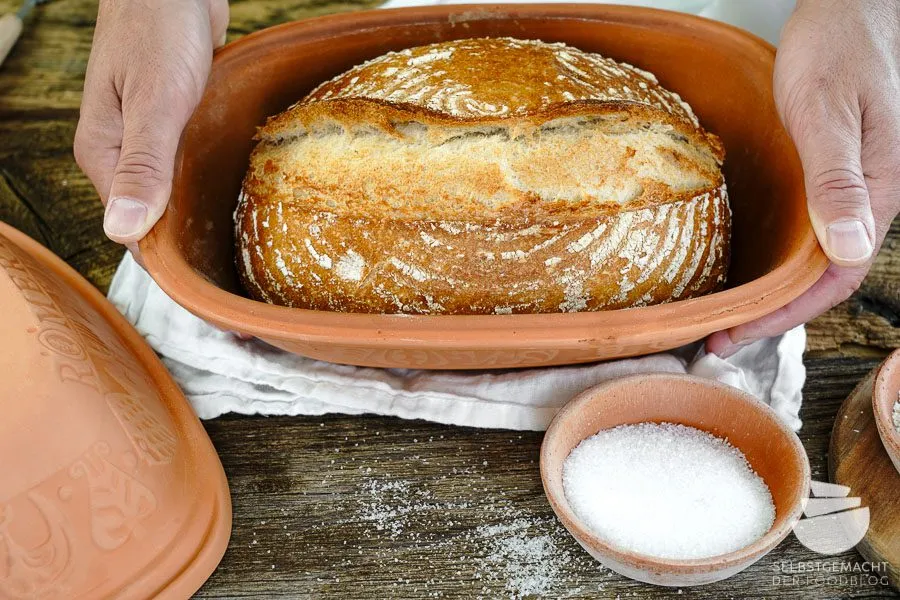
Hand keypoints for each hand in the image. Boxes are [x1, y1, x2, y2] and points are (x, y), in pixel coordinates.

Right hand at [74, 0, 228, 255]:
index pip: (131, 231)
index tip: (206, 285)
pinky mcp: (174, 122)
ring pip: (174, 192)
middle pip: (154, 217)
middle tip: (236, 269)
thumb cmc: (158, 28)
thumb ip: (142, 164)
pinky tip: (238, 194)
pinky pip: (190, 164)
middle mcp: (121, 151)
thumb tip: (122, 231)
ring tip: (242, 243)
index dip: (169, 260)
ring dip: (203, 211)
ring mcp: (148, 137)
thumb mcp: (155, 100)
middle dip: (190, 241)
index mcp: (103, 155)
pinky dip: (210, 180)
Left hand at [708, 0, 899, 356]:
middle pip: (822, 278)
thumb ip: (838, 179)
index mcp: (877, 194)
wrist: (853, 9)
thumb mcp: (830, 114)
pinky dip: (776, 255)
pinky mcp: (830, 172)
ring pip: (814, 257)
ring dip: (772, 290)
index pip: (835, 280)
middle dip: (771, 314)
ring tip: (726, 312)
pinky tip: (747, 261)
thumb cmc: (842, 49)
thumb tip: (847, 248)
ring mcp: (850, 187)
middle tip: (717, 337)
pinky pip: (807, 229)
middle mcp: (867, 200)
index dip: (784, 315)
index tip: (736, 335)